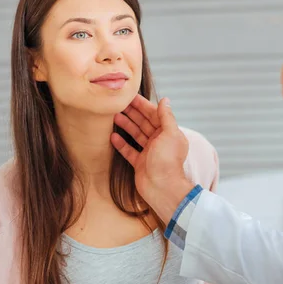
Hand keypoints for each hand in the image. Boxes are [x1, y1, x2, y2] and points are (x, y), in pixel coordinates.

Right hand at [111, 95, 195, 221]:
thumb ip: (167, 117)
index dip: (142, 105)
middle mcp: (159, 141)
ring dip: (126, 125)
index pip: (154, 114)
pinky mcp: (140, 163)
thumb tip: (166, 100)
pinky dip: (121, 143)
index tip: (130, 96)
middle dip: (132, 113)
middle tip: (117, 104)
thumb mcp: (170, 134)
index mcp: (168, 133)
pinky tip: (112, 136)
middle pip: (143, 123)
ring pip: (136, 134)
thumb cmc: (168, 161)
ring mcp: (149, 152)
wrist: (162, 187)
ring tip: (113, 116)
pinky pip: (129, 150)